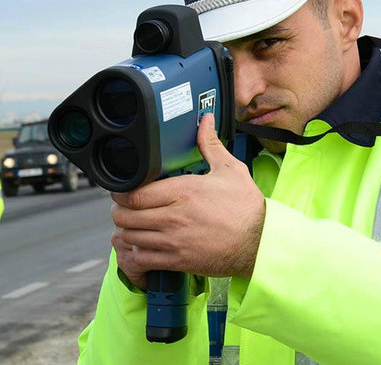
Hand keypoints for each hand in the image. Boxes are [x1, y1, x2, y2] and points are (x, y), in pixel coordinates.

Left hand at [111, 113, 265, 290]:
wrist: (260, 243)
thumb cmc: (247, 208)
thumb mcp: (230, 170)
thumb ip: (210, 145)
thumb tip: (205, 120)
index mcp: (184, 191)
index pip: (134, 192)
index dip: (120, 191)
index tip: (120, 188)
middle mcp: (174, 216)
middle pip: (126, 214)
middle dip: (120, 209)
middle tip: (124, 206)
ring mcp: (174, 240)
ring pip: (130, 236)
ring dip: (127, 230)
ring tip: (132, 224)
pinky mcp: (178, 260)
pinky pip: (142, 258)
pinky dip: (136, 252)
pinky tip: (143, 244)